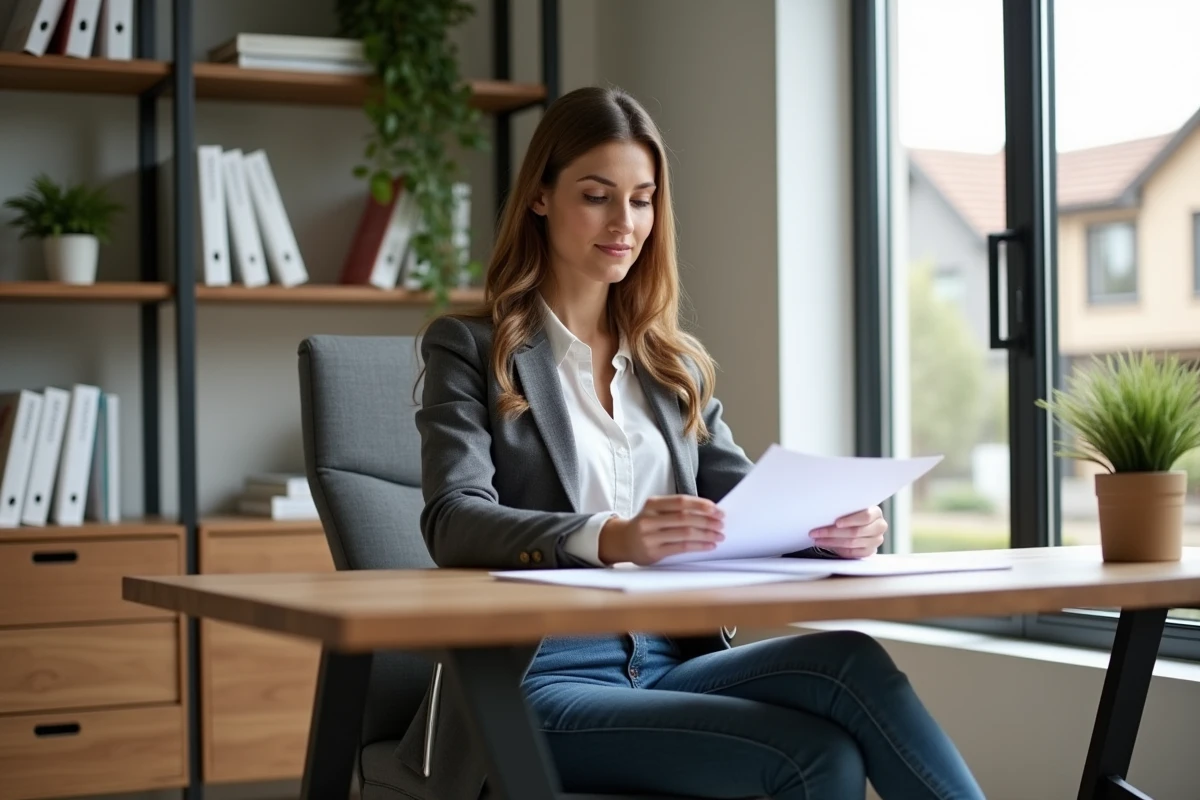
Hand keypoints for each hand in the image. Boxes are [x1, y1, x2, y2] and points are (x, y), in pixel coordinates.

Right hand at [598, 495, 725, 565]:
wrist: (623, 541)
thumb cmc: (647, 524)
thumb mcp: (656, 511)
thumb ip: (676, 510)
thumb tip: (709, 512)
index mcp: (652, 504)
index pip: (681, 501)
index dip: (701, 505)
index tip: (717, 510)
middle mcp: (649, 518)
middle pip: (684, 517)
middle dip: (707, 521)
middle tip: (721, 524)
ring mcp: (650, 536)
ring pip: (684, 533)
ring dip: (706, 534)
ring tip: (719, 536)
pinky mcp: (653, 552)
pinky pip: (681, 548)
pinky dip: (698, 546)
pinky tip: (709, 546)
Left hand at [810, 505, 886, 558]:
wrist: (862, 524)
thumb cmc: (853, 513)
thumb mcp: (852, 508)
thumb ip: (845, 509)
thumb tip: (825, 511)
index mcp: (876, 512)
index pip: (865, 517)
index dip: (850, 520)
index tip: (836, 523)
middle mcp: (880, 526)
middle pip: (856, 532)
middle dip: (833, 532)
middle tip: (816, 532)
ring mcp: (876, 540)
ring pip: (852, 543)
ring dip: (832, 542)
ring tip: (818, 539)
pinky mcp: (870, 551)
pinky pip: (853, 553)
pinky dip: (839, 550)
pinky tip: (828, 546)